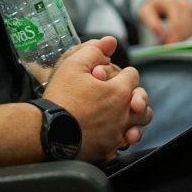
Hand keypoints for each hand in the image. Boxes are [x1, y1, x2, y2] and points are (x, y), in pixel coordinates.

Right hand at [43, 37, 152, 160]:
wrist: (47, 130)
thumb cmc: (61, 97)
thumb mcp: (72, 65)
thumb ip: (93, 51)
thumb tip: (110, 42)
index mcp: (119, 91)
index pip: (133, 76)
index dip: (123, 73)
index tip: (112, 75)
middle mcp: (123, 114)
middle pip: (143, 103)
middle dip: (136, 96)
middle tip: (123, 96)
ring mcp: (116, 134)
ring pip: (139, 126)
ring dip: (134, 119)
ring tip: (122, 116)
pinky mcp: (108, 149)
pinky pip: (122, 144)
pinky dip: (119, 138)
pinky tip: (109, 134)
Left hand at [137, 0, 191, 43]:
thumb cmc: (152, 6)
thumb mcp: (145, 13)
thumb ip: (153, 24)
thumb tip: (162, 36)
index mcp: (170, 1)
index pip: (176, 23)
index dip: (173, 37)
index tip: (168, 47)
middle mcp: (183, 2)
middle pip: (184, 27)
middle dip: (176, 40)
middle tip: (167, 47)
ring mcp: (191, 7)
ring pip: (190, 30)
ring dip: (181, 39)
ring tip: (168, 41)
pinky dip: (184, 36)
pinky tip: (175, 37)